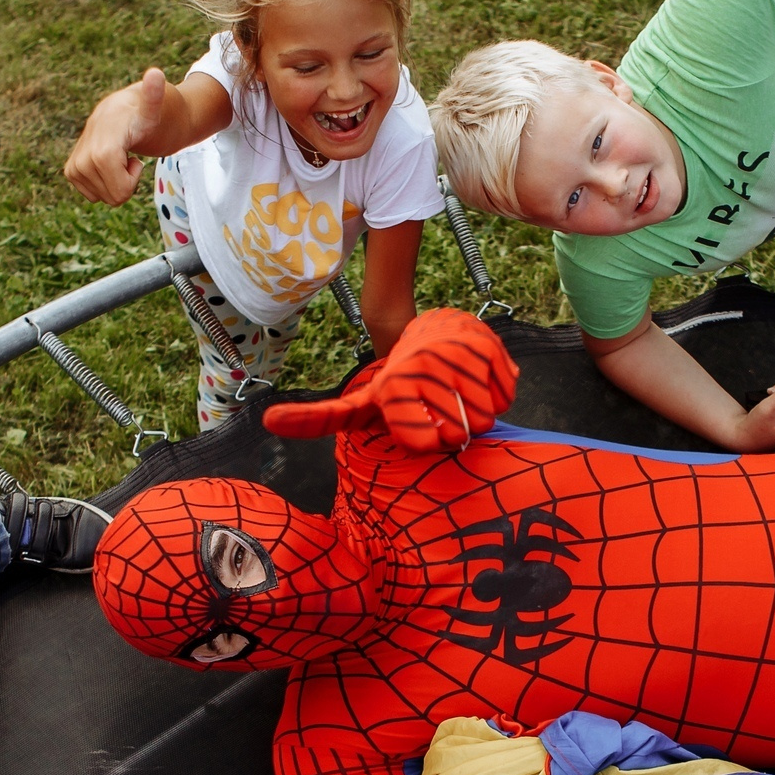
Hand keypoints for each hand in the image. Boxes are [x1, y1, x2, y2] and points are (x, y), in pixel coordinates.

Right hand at [64, 68, 168, 203]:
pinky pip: (91, 196)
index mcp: (104, 138)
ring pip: (103, 198)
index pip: (119, 187)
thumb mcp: (157, 107)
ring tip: (121, 157)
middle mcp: (85, 149)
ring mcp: (75, 161)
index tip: (135, 158)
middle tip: (130, 158)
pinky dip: (105, 186)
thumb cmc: (149, 113)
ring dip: (118, 183)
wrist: (129, 111)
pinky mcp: (71, 169)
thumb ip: (154, 95)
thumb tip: (155, 73)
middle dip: (128, 182)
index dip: (132, 179)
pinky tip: (110, 164)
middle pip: (113, 196)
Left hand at [265, 308, 517, 449]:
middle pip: (461, 435)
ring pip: (485, 418)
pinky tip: (478, 378)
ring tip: (458, 391)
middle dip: (458, 428)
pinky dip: (499, 392)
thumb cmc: (397, 379)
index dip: (432, 444)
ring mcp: (454, 358)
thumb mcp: (361, 401)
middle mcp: (420, 371)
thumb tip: (269, 421)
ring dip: (479, 411)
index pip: (428, 446)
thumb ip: (323, 418)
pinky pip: (505, 395)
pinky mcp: (484, 347)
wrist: (430, 327)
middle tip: (444, 408)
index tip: (425, 432)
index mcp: (391, 389)